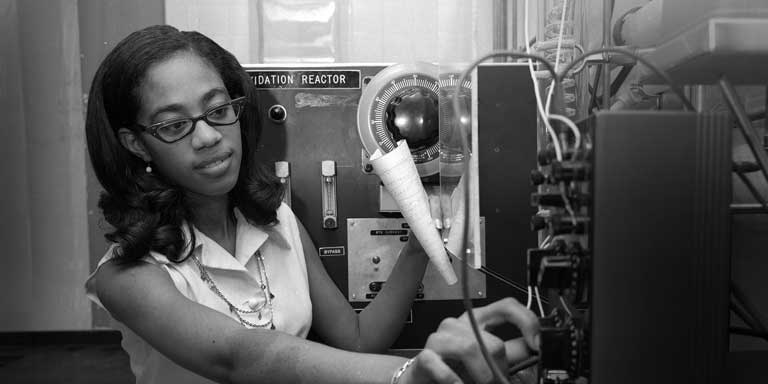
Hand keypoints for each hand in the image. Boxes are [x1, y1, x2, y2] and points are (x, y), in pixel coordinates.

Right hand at [401, 298, 539, 383]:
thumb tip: (537, 351)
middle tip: (498, 382)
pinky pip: (443, 367)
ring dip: (482, 377)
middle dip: (501, 372)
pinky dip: (454, 381)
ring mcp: (440, 338)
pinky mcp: (425, 356)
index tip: (536, 344)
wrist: (425, 381)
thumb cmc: (458, 369)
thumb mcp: (490, 360)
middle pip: (494, 342)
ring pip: (472, 349)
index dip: (526, 321)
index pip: (507, 307)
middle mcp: (460, 324)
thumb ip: (514, 355)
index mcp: (479, 321)